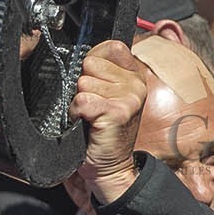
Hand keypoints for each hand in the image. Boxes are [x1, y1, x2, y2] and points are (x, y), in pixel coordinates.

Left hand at [70, 40, 146, 202]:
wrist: (110, 167)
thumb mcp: (106, 95)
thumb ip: (101, 72)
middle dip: (83, 85)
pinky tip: (87, 124)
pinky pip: (81, 100)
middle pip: (90, 64)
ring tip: (91, 117)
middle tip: (92, 107)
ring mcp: (130, 96)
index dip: (92, 63)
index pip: (109, 47)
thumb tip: (80, 56)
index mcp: (135, 74)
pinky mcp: (118, 111)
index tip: (94, 84)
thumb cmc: (102, 131)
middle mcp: (136, 83)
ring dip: (79, 102)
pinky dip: (76, 114)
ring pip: (83, 82)